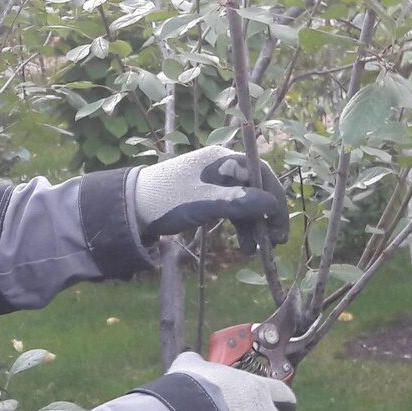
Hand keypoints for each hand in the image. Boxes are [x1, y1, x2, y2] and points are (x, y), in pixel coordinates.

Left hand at [133, 145, 288, 253]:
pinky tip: (244, 246)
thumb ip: (236, 203)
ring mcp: (216, 182)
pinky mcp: (209, 196)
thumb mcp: (202, 203)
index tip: (279, 224)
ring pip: (247, 202)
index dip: (274, 197)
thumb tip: (271, 205)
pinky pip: (234, 210)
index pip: (260, 173)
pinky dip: (242, 227)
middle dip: (268, 215)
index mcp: (221, 159)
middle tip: (276, 241)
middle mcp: (222, 166)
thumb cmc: (165, 200)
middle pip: (257, 188)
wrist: (132, 208)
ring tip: (255, 251)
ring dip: (255, 225)